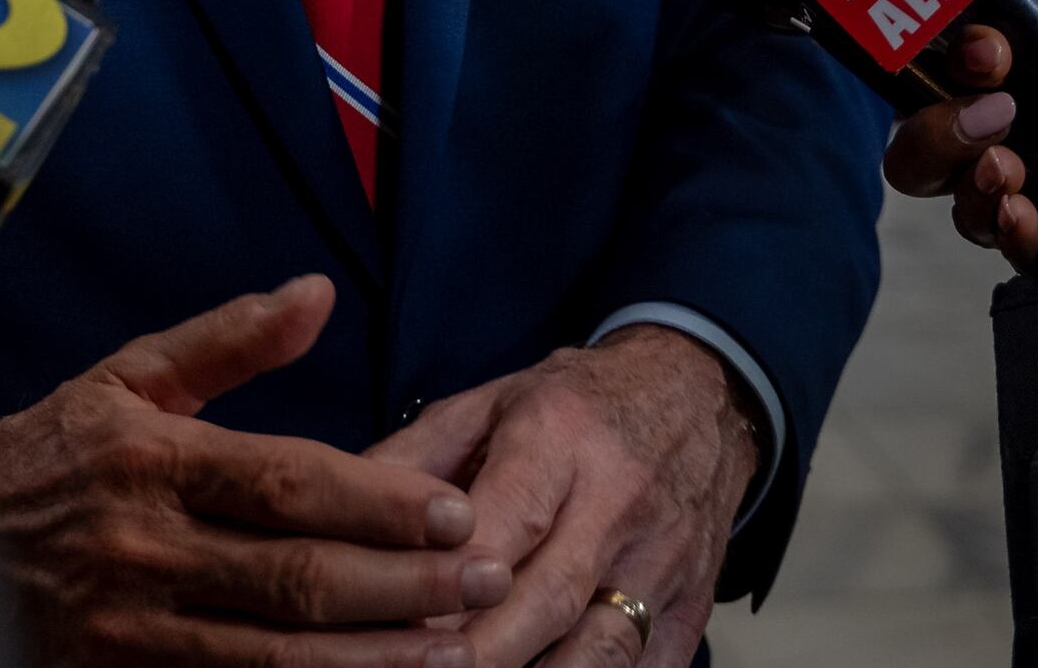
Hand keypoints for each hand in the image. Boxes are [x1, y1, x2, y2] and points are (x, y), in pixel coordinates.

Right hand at [0, 274, 499, 664]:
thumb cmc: (46, 455)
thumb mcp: (124, 378)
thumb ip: (227, 341)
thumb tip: (317, 293)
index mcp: (154, 458)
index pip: (290, 483)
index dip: (380, 503)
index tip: (457, 513)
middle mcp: (146, 545)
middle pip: (299, 577)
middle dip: (405, 586)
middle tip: (486, 580)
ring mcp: (134, 626)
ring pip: (277, 655)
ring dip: (374, 657)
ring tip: (455, 651)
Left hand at [367, 329, 752, 667]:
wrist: (702, 396)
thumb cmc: (576, 406)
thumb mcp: (491, 403)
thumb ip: (413, 460)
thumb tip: (336, 515)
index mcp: (559, 437)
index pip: (503, 517)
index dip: (450, 580)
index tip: (396, 623)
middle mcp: (618, 501)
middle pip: (547, 598)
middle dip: (480, 654)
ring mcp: (664, 561)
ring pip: (602, 648)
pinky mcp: (694, 607)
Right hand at [882, 0, 1037, 268]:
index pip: (961, 47)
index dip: (954, 49)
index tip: (990, 53)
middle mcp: (1026, 117)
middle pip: (930, 124)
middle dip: (936, 123)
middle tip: (994, 116)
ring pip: (953, 187)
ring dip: (964, 178)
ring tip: (1009, 172)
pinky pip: (1010, 243)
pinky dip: (1005, 231)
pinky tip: (1027, 218)